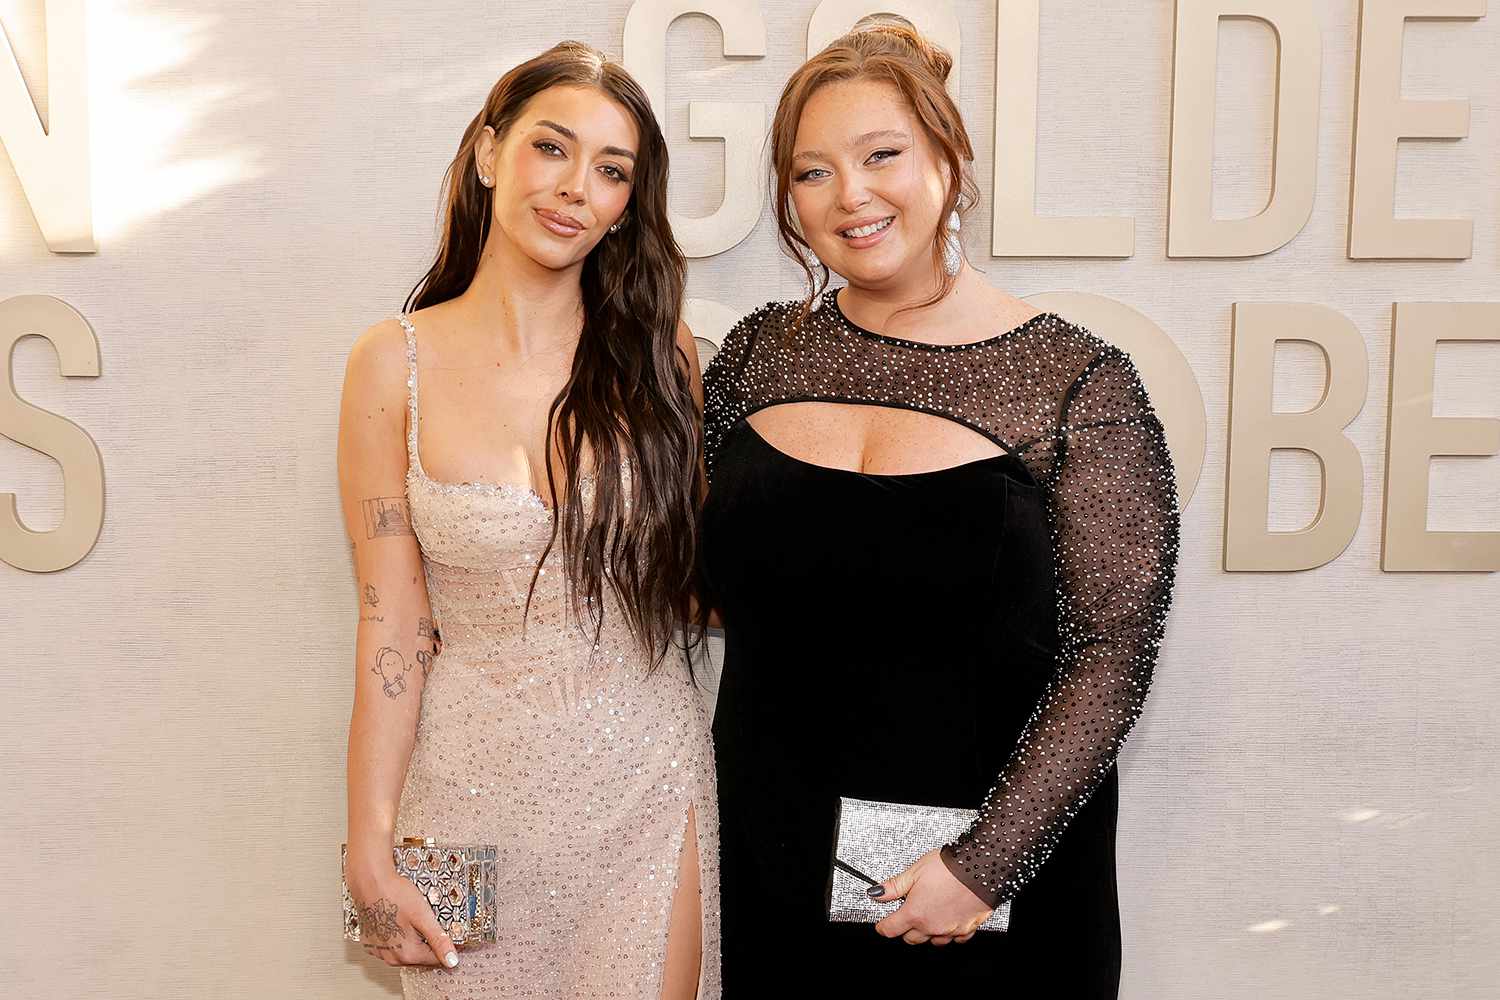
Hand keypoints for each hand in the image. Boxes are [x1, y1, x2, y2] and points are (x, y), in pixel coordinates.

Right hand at [349, 866, 460, 968]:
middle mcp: (391, 957)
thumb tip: (452, 960)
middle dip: (428, 944)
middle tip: (428, 923)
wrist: (370, 882)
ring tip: (412, 920)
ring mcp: (379, 951)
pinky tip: (398, 923)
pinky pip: (390, 946)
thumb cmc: (395, 895)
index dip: (445, 946)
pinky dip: (397, 938)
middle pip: (420, 958)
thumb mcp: (423, 916)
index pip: (435, 960)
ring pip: (405, 953)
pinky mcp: (370, 943)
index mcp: (407, 953)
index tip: (447, 935)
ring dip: (413, 942)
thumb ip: (438, 940)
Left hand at [870, 848, 992, 945]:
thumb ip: (894, 886)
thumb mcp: (914, 871)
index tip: (882, 924)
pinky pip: (955, 939)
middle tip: (906, 914)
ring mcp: (950, 930)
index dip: (883, 926)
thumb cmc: (949, 868)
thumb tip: (877, 893)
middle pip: (911, 938)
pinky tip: (948, 920)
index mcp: (915, 913)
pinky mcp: (967, 929)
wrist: (981, 869)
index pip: (891, 929)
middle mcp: (932, 926)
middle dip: (905, 928)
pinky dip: (949, 933)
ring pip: (933, 941)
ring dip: (927, 932)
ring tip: (928, 914)